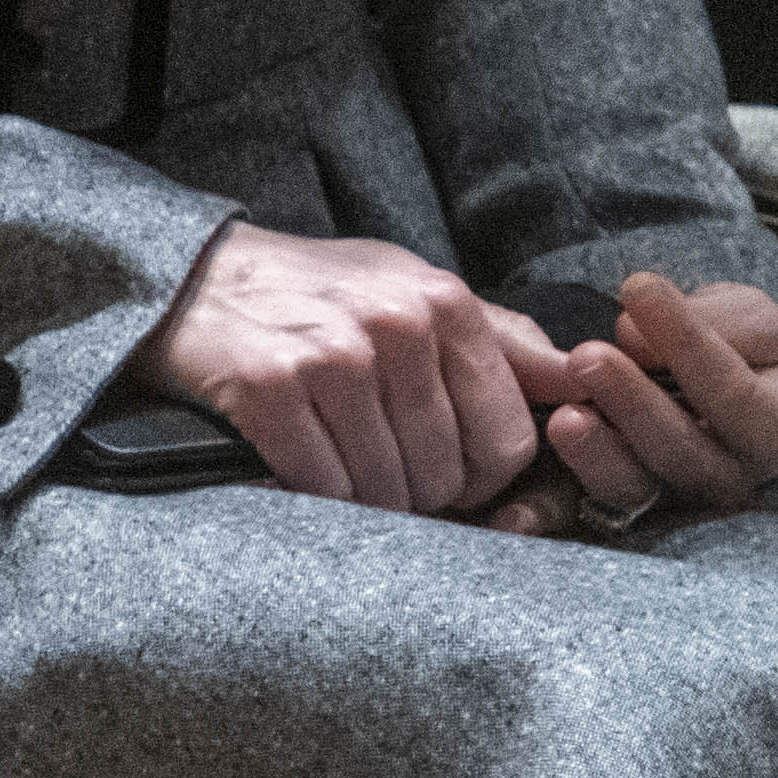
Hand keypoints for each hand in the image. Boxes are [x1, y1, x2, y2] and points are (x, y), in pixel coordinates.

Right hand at [133, 224, 563, 514]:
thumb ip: (501, 338)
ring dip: (363, 499)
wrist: (193, 278)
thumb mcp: (413, 289)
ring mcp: (331, 357)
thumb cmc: (317, 293)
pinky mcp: (268, 389)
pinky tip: (298, 462)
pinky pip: (321, 486)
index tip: (445, 475)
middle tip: (380, 470)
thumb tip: (584, 377)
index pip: (505, 440)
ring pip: (384, 489)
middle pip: (445, 474)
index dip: (480, 479)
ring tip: (340, 464)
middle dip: (416, 493)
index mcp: (444, 302)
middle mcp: (396, 326)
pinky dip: (312, 491)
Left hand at [540, 271, 777, 522]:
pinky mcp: (618, 511)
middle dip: (633, 404)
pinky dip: (547, 515)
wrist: (710, 379)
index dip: (687, 341)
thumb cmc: (735, 344)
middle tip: (587, 357)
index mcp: (771, 431)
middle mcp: (727, 478)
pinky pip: (582, 518)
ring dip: (595, 454)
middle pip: (682, 453)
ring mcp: (672, 501)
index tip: (636, 288)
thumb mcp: (745, 319)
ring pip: (635, 489)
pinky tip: (513, 513)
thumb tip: (635, 337)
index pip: (732, 394)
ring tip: (562, 415)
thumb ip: (714, 323)